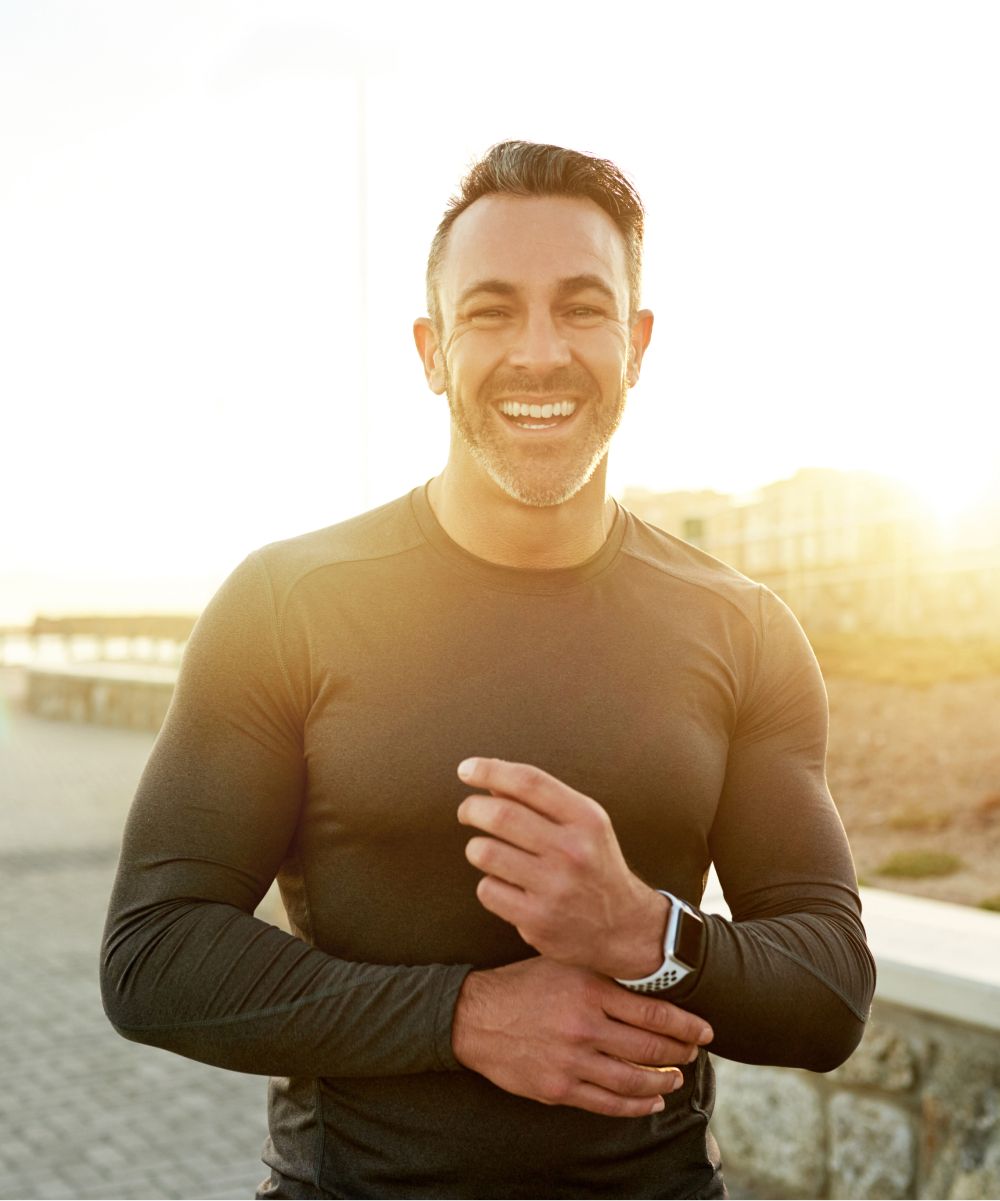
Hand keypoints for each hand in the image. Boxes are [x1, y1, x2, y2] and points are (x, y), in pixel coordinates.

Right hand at [451, 957, 712, 1117]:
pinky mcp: (559, 1088)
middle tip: (694, 1053)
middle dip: (680, 1053)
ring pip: (633, 1080)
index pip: (652, 1011)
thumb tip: (648, 983)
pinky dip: (636, 1105)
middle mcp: (584, 1024)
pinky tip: (650, 1101)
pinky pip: (608, 1103)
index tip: (704, 1030)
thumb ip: (602, 975)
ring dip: (663, 1082)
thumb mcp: (563, 965)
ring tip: (676, 1078)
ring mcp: (571, 1060)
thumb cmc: (522, 985)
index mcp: (588, 988)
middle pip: (649, 1047)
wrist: (475, 1017)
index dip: (685, 1024)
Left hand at [457, 757, 667, 978]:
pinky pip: (487, 889)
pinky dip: (488, 884)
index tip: (466, 769)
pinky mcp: (537, 920)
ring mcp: (555, 887)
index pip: (529, 782)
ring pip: (486, 852)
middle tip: (467, 812)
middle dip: (471, 808)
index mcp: (586, 819)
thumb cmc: (594, 866)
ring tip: (486, 851)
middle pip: (500, 815)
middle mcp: (573, 851)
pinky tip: (505, 885)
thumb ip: (542, 800)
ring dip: (476, 848)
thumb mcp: (584, 825)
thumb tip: (489, 779)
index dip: (490, 770)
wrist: (624, 928)